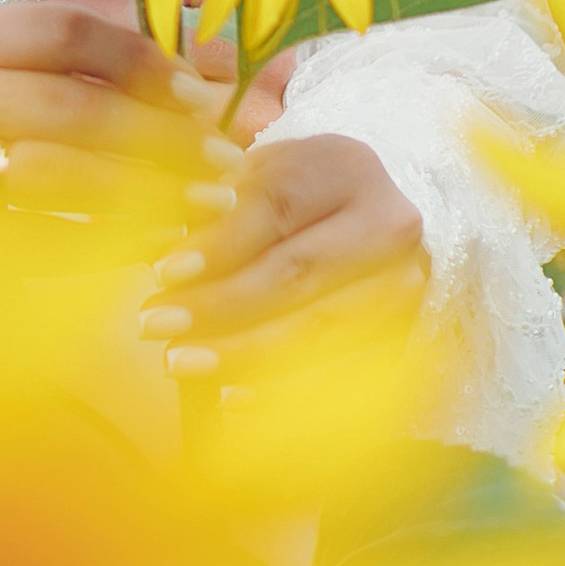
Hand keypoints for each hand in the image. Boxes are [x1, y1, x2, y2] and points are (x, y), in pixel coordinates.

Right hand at [0, 0, 230, 279]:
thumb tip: (193, 42)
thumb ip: (67, 68)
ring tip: (210, 211)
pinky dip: (97, 243)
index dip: (156, 58)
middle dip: (167, 134)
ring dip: (147, 193)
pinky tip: (145, 255)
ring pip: (64, 169)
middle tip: (234, 163)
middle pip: (79, 101)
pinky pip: (30, 231)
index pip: (76, 29)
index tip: (220, 93)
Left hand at [141, 133, 425, 378]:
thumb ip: (217, 197)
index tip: (163, 273)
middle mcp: (391, 227)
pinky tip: (230, 397)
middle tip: (155, 325)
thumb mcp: (260, 175)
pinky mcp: (409, 340)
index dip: (217, 242)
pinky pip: (341, 376)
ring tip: (179, 362)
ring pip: (320, 330)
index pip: (276, 204)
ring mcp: (408, 289)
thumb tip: (173, 233)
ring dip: (242, 353)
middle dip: (218, 304)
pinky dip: (284, 392)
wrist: (380, 228)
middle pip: (297, 271)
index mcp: (347, 168)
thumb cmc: (297, 199)